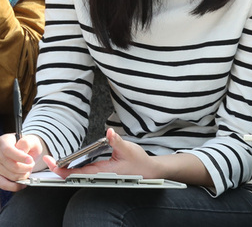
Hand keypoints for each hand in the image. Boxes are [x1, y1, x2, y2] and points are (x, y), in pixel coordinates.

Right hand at [0, 133, 45, 191]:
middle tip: (32, 165)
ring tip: (28, 170)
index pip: (8, 150)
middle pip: (10, 165)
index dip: (19, 156)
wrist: (23, 151)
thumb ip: (27, 143)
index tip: (30, 160)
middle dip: (25, 167)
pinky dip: (15, 186)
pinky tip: (23, 184)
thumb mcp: (30, 139)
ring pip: (9, 175)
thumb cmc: (26, 145)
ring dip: (22, 175)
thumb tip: (22, 152)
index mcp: (3, 142)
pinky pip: (3, 184)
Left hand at [43, 128, 159, 179]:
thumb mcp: (128, 149)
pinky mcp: (101, 173)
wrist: (148, 171)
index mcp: (101, 171)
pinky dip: (75, 168)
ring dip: (66, 169)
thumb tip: (109, 132)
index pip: (75, 173)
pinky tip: (71, 163)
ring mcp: (99, 175)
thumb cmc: (138, 161)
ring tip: (56, 161)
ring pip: (78, 175)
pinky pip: (84, 172)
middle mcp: (98, 175)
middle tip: (48, 159)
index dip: (61, 169)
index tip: (51, 161)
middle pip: (73, 176)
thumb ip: (117, 141)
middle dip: (59, 169)